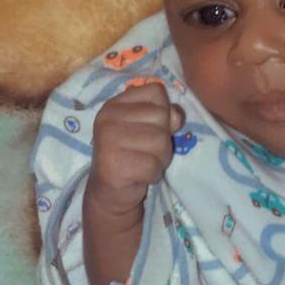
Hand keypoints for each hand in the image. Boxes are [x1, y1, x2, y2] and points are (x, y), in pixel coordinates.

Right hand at [86, 82, 183, 218]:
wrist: (110, 193)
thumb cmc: (133, 156)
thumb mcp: (148, 128)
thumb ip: (164, 115)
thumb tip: (176, 116)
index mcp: (115, 104)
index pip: (156, 91)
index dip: (163, 111)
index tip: (149, 128)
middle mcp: (108, 117)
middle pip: (162, 117)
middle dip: (163, 139)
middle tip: (146, 151)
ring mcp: (108, 140)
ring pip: (161, 141)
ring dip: (160, 158)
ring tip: (143, 163)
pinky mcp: (113, 164)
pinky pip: (153, 165)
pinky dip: (152, 174)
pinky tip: (138, 176)